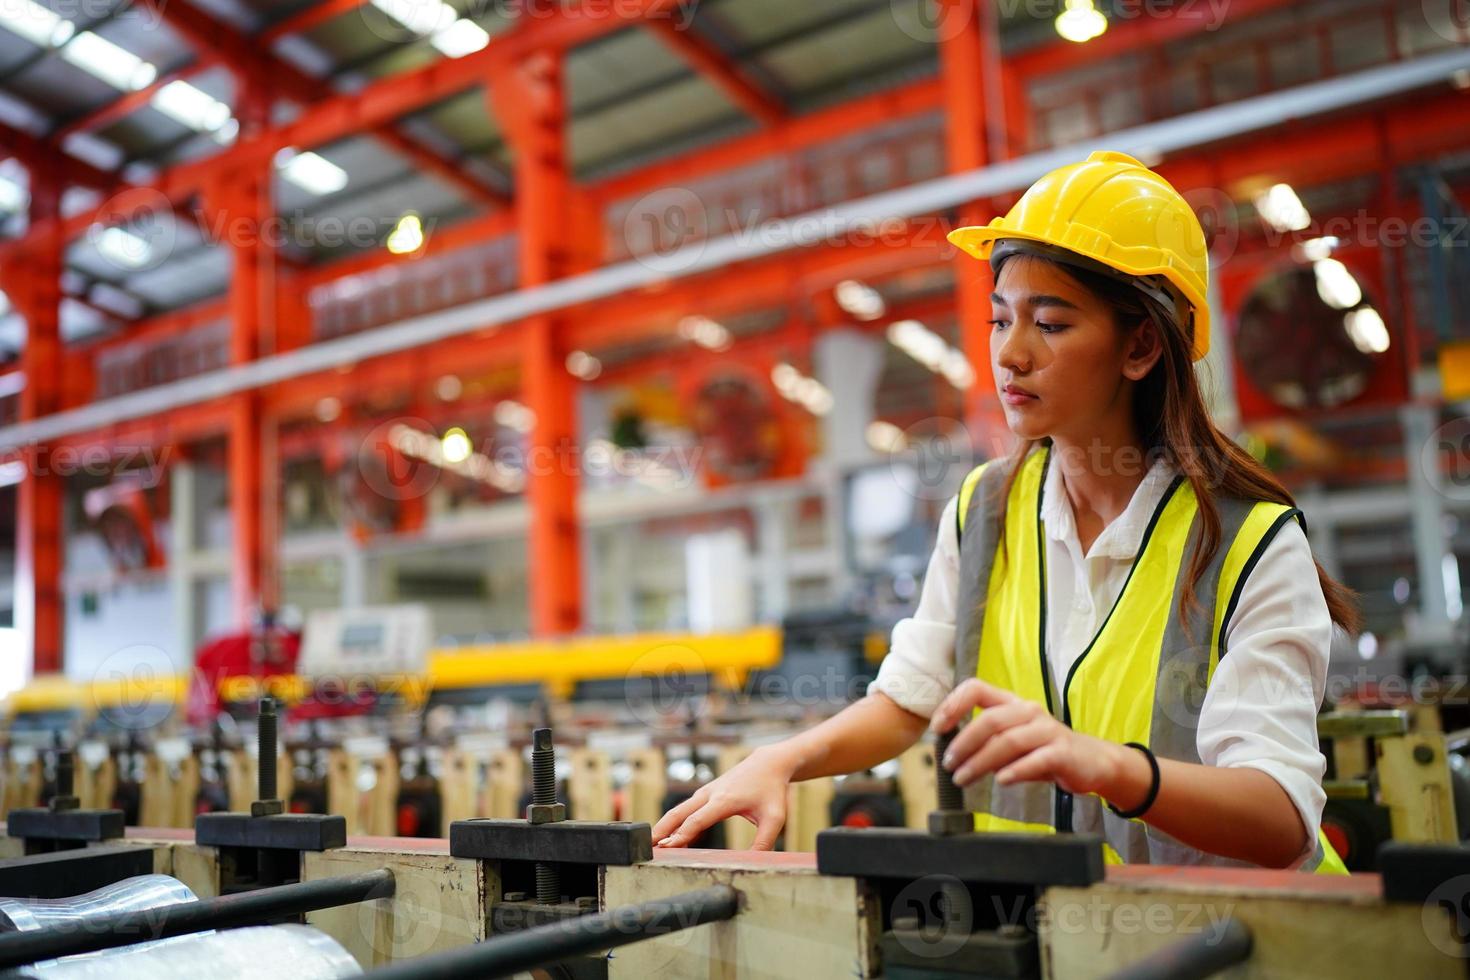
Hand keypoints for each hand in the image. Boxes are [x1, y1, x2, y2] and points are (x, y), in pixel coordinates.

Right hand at [651, 745, 796, 850]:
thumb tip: (753, 864)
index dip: (681, 835)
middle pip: (679, 813)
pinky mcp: (706, 793)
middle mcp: (710, 794)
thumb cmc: (772, 791)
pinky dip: (674, 821)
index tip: (666, 848)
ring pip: (679, 810)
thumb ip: (764, 842)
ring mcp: (706, 792)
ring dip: (664, 826)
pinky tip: (668, 837)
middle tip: (646, 847)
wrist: (768, 764)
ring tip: (650, 845)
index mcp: (725, 801)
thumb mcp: (774, 819)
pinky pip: (686, 809)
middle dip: (662, 830)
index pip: (697, 821)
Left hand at [929, 679, 1125, 797]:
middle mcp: (1029, 711)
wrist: (1092, 763)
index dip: (953, 704)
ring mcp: (1047, 731)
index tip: (938, 728)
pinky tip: (1001, 781)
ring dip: (980, 762)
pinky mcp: (1062, 753)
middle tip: (948, 765)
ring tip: (963, 778)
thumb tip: (953, 753)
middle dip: (963, 744)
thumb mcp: (1014, 741)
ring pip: (1007, 742)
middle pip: (989, 721)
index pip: (976, 688)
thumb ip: (988, 742)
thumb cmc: (1045, 751)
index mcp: (1013, 703)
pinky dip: (1015, 770)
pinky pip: (1035, 760)